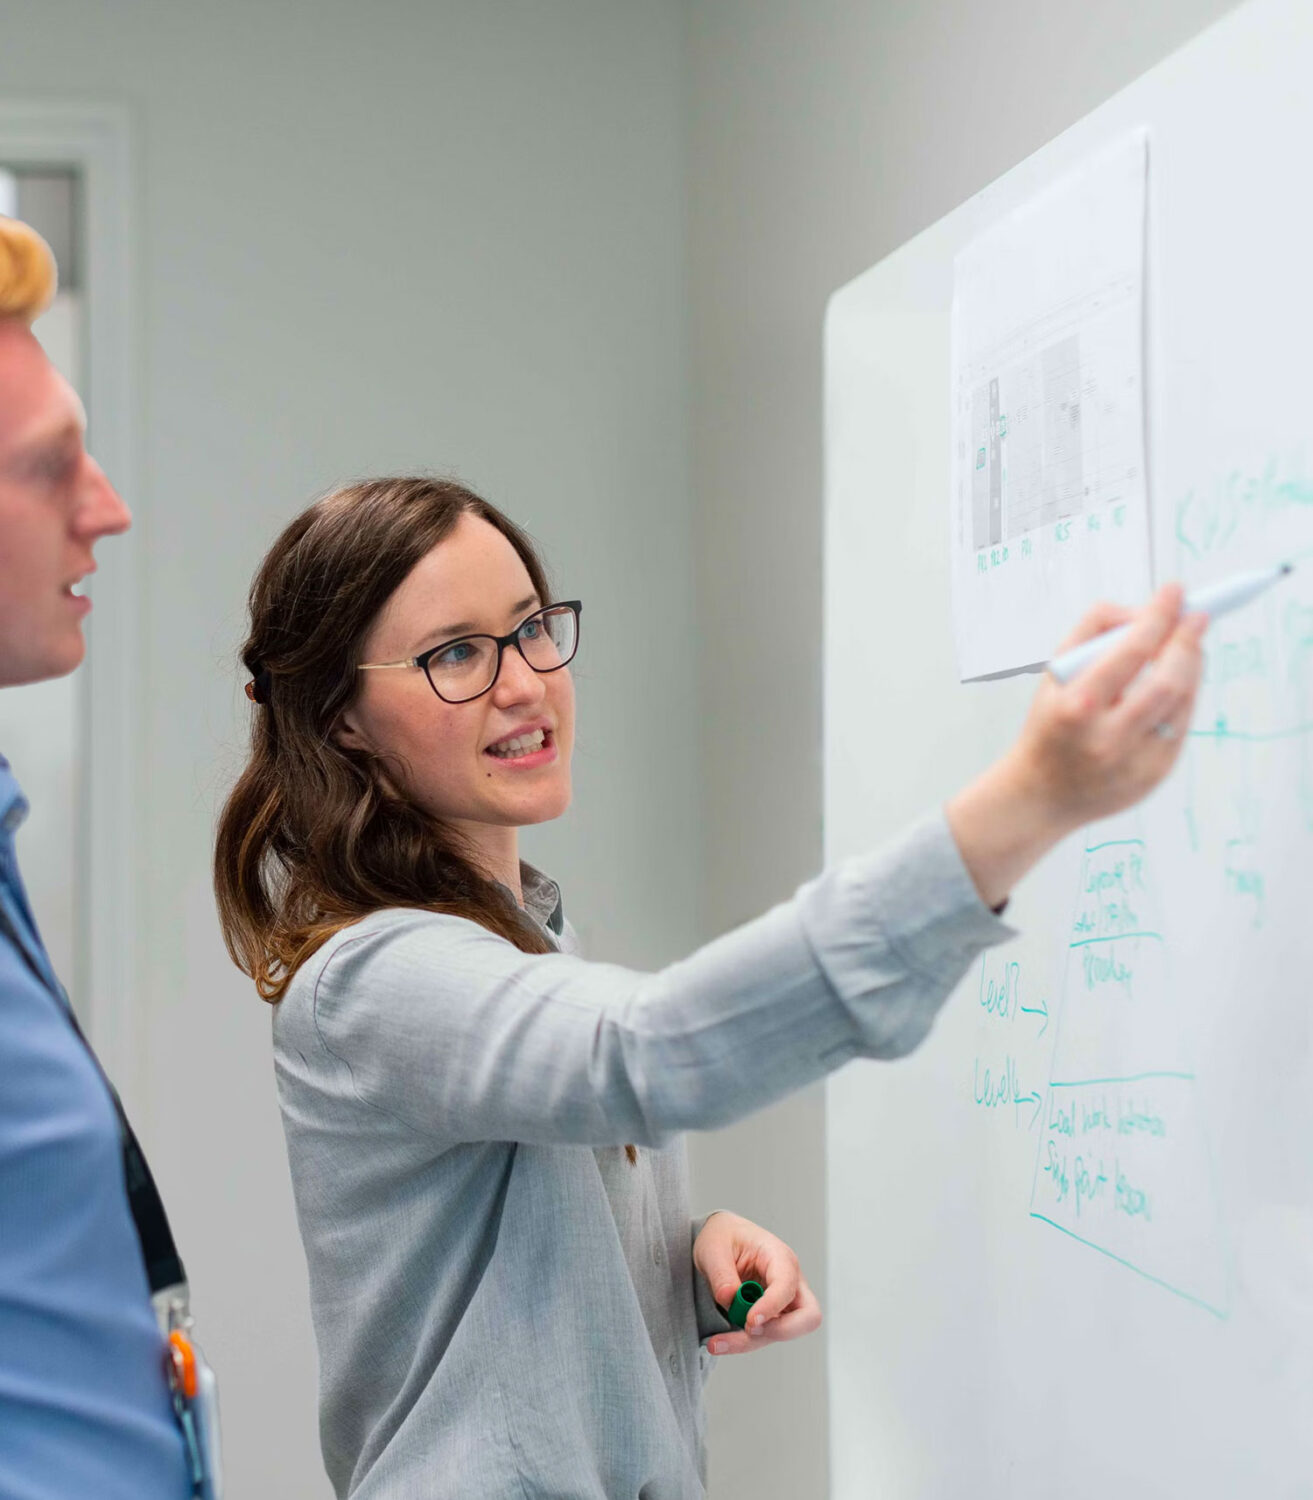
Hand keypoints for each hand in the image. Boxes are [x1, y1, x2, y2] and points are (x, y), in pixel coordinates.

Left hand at [692, 1211, 821, 1356]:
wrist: (720, 1242)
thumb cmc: (723, 1237)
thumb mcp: (713, 1248)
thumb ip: (721, 1274)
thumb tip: (729, 1298)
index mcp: (779, 1256)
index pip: (787, 1285)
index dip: (773, 1306)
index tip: (749, 1321)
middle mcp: (789, 1281)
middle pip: (808, 1316)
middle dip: (780, 1331)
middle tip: (748, 1330)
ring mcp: (783, 1301)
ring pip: (783, 1333)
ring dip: (750, 1342)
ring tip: (715, 1343)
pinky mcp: (771, 1316)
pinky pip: (764, 1335)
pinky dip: (743, 1342)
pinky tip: (718, 1342)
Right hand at [947, 584, 1206, 908]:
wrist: (1040, 795)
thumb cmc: (1049, 726)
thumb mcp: (1053, 675)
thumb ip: (1091, 633)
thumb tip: (1140, 611)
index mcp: (1077, 708)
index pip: (1131, 652)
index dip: (1159, 616)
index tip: (1174, 592)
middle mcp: (1108, 738)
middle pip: (1168, 680)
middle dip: (1187, 641)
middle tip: (1196, 616)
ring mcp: (1136, 761)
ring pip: (1182, 702)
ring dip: (1192, 665)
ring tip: (1187, 645)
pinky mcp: (1155, 775)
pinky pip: (1181, 725)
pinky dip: (1185, 695)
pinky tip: (1177, 680)